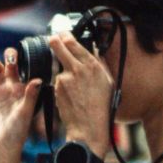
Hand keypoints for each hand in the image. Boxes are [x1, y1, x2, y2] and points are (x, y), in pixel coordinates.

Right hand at [0, 48, 41, 162]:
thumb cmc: (16, 134)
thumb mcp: (25, 113)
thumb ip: (30, 96)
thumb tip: (38, 79)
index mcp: (23, 92)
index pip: (24, 71)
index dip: (24, 60)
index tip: (25, 53)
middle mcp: (9, 91)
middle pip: (8, 67)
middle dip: (9, 58)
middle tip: (10, 58)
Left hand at [49, 33, 112, 155]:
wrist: (89, 127)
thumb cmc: (101, 108)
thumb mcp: (108, 82)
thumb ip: (99, 64)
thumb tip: (94, 51)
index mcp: (93, 65)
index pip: (73, 42)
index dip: (65, 36)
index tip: (62, 35)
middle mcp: (78, 68)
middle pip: (58, 45)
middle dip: (54, 41)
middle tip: (53, 40)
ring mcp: (65, 78)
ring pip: (57, 66)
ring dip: (61, 71)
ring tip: (73, 87)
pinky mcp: (57, 88)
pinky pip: (57, 82)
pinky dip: (61, 86)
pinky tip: (70, 96)